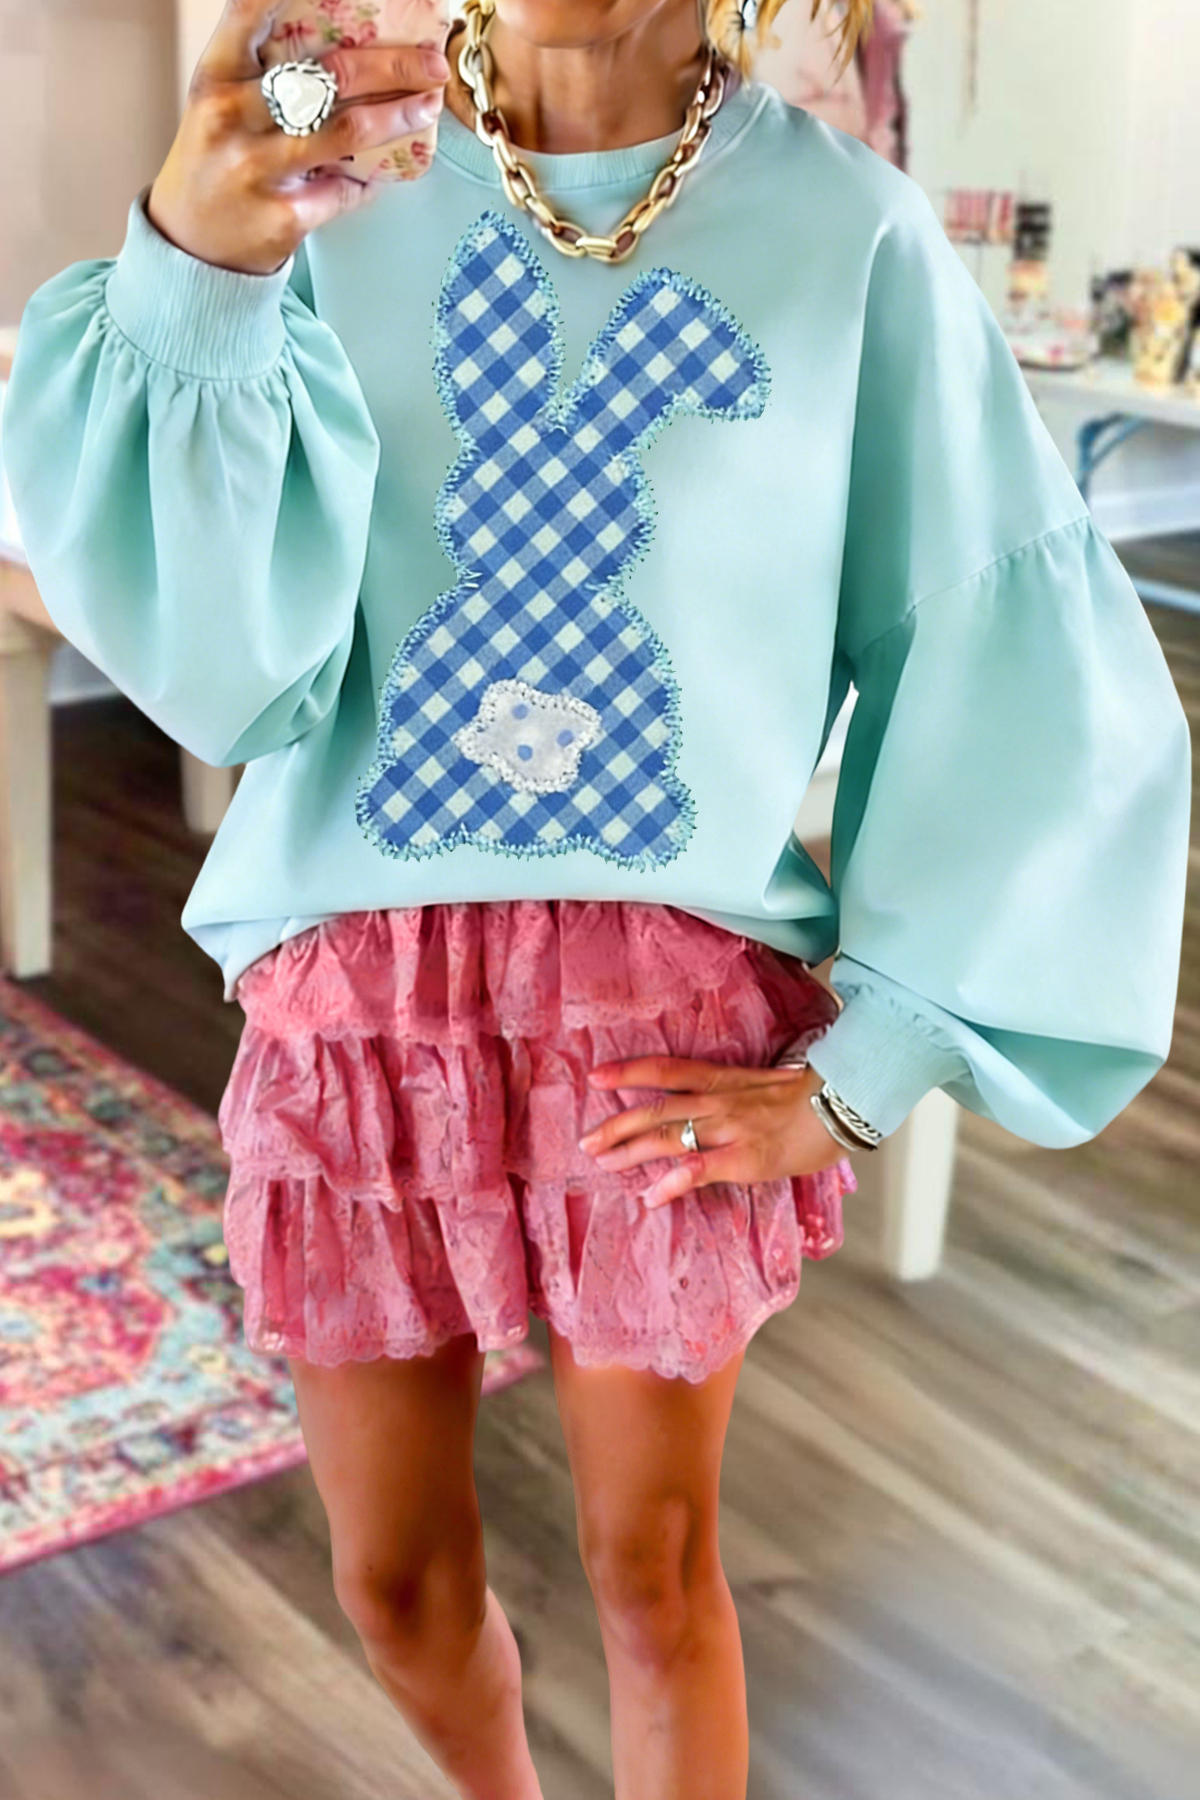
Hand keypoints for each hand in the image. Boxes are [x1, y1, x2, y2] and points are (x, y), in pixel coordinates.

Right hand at [147, 0, 449, 276]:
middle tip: (431, 64)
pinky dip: (372, 179)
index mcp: (217, 76)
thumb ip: (264, 72)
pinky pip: (346, 189)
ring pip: (348, 131)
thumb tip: (348, 45)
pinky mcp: (284, 216)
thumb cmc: (216, 160)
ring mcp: (257, 168)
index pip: (249, 12)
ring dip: (400, 116)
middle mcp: (233, 115)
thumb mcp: (222, 104)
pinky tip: (387, 171)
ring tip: (428, 106)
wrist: (191, 245)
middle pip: (330, 74)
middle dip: (394, 65)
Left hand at [579, 1055, 850, 1208]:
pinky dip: (672, 1183)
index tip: (595, 1076)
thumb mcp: (760, 1085)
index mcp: (721, 1079)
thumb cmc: (806, 1097)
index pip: (665, 1070)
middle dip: (618, 1124)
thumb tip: (706, 1109)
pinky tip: (651, 1196)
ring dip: (632, 1151)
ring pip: (668, 1137)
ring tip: (605, 1163)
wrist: (842, 1104)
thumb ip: (730, 1095)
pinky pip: (699, 1170)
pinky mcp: (743, 1158)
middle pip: (656, 1109)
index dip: (628, 1072)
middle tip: (586, 1141)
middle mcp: (717, 1100)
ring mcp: (728, 1129)